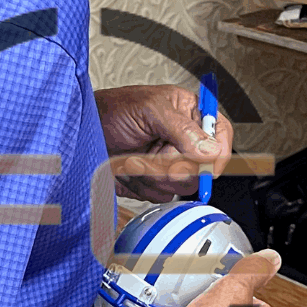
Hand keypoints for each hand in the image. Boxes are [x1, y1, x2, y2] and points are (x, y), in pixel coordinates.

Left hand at [95, 84, 232, 201]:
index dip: (219, 153)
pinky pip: (161, 196)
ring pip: (180, 186)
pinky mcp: (155, 182)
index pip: (221, 134)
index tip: (207, 165)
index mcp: (190, 115)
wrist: (84, 131)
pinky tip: (129, 168)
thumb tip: (211, 150)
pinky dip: (141, 185)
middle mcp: (184, 140)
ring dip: (152, 173)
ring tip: (134, 155)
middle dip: (171, 164)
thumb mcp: (150, 110)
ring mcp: (170, 163)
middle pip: (202, 168)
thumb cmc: (113, 110)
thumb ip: (182, 129)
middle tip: (152, 149)